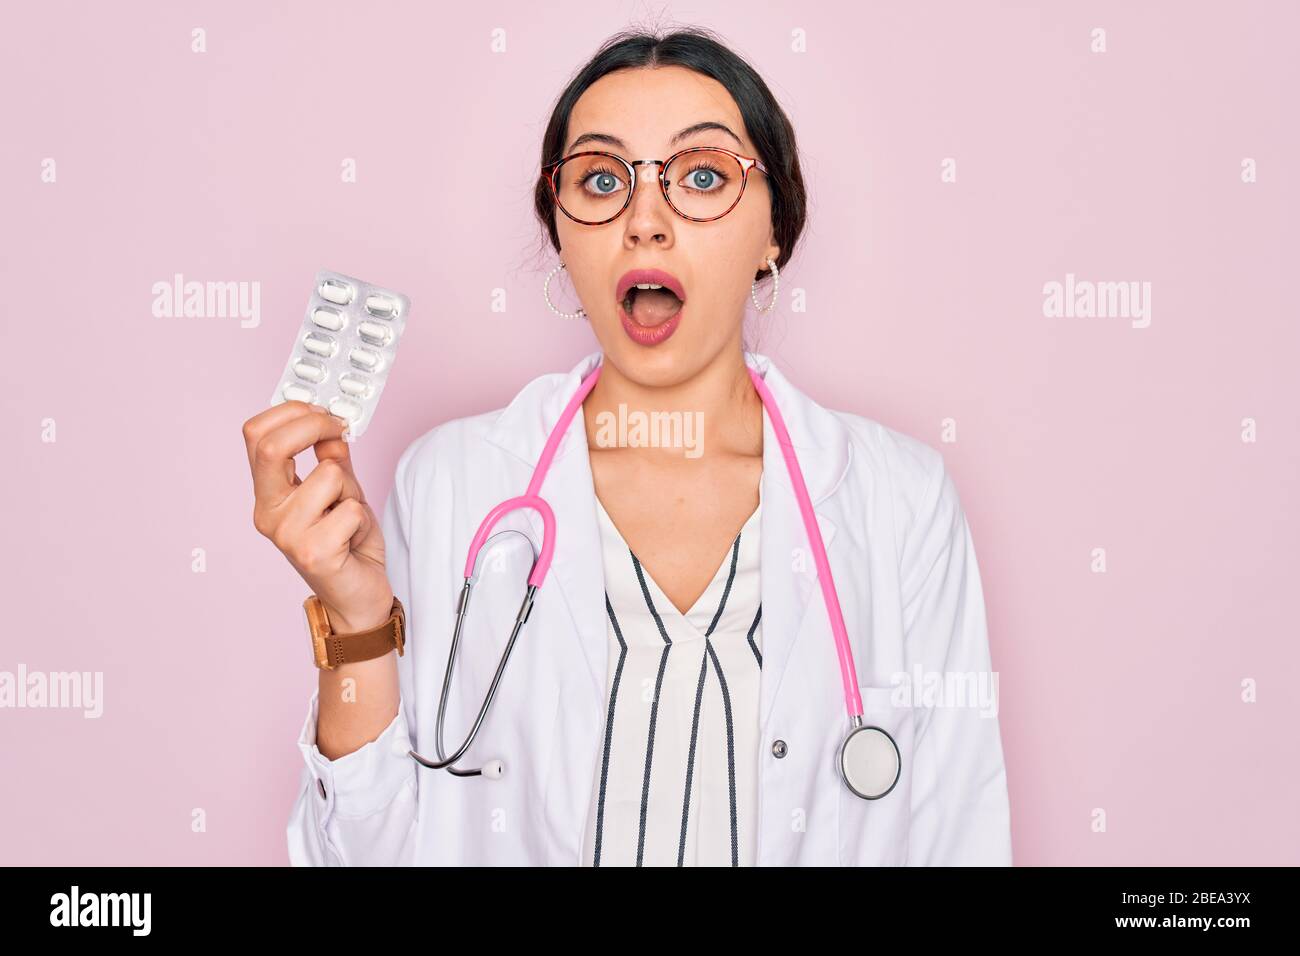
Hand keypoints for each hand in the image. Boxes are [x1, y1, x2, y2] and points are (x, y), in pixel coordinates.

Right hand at [242, 401, 392, 631]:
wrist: (358, 599)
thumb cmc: (348, 547)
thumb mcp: (342, 492)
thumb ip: (333, 459)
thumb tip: (332, 426)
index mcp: (268, 494)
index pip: (256, 436)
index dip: (291, 412)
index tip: (323, 412)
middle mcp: (268, 513)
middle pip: (270, 446)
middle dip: (314, 425)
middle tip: (339, 430)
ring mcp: (287, 534)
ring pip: (329, 474)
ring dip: (352, 488)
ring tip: (348, 514)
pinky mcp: (312, 553)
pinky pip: (351, 509)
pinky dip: (362, 518)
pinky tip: (353, 538)